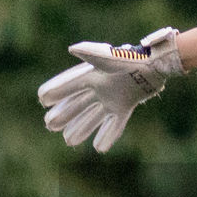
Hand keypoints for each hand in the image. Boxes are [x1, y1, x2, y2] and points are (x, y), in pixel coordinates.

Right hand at [38, 27, 184, 151]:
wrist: (154, 66)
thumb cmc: (130, 59)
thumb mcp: (109, 57)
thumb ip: (91, 53)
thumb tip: (73, 49)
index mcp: (93, 75)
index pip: (70, 86)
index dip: (56, 92)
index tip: (42, 99)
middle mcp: (100, 87)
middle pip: (78, 104)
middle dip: (64, 115)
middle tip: (50, 125)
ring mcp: (112, 98)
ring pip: (92, 117)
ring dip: (81, 128)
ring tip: (68, 141)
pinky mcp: (125, 106)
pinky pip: (114, 124)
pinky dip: (107, 135)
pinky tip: (98, 148)